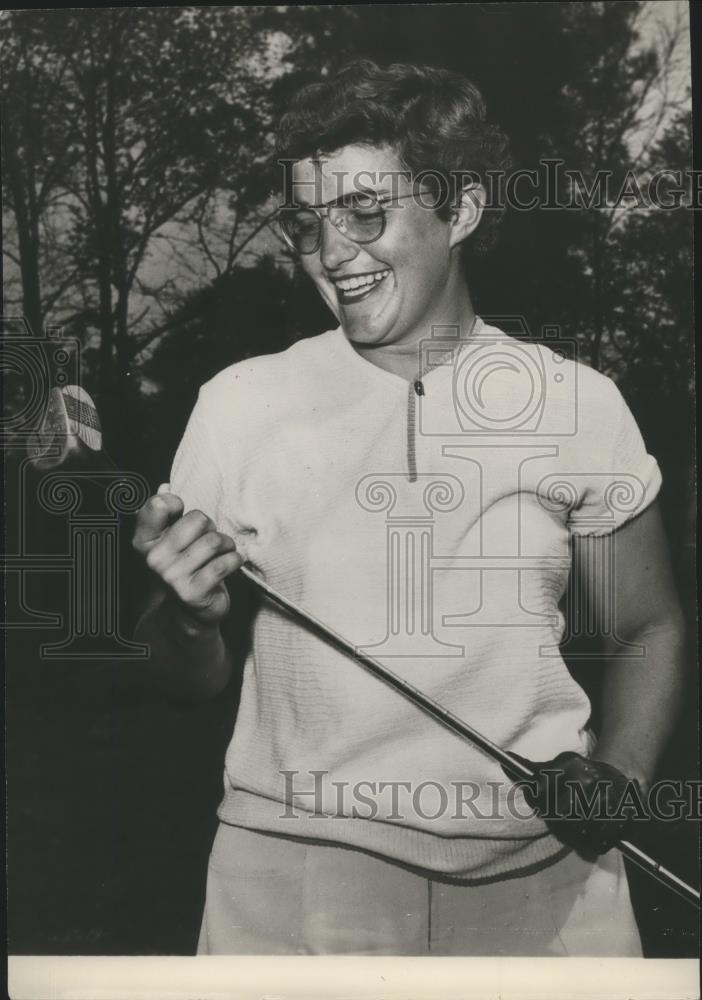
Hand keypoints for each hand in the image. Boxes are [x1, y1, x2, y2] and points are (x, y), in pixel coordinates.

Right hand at [132, 491, 241, 627]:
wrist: (190, 611)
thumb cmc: (185, 568)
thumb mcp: (171, 540)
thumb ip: (166, 514)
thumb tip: (164, 487)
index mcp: (144, 540)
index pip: (160, 504)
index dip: (177, 504)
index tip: (182, 516)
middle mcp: (154, 558)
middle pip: (196, 519)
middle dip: (210, 527)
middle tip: (209, 540)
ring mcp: (172, 576)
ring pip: (214, 541)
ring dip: (226, 545)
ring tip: (222, 553)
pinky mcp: (193, 591)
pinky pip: (224, 563)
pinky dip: (234, 560)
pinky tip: (231, 564)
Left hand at [505, 751, 645, 854]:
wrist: (623, 776)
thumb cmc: (582, 774)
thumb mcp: (559, 765)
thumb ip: (532, 768)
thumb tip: (506, 760)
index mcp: (570, 763)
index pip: (540, 791)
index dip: (537, 802)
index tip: (543, 804)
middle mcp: (588, 778)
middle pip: (558, 816)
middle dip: (557, 822)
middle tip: (563, 819)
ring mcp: (607, 797)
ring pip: (577, 831)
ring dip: (575, 835)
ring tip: (579, 824)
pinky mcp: (623, 817)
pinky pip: (597, 842)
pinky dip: (593, 843)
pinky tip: (594, 831)